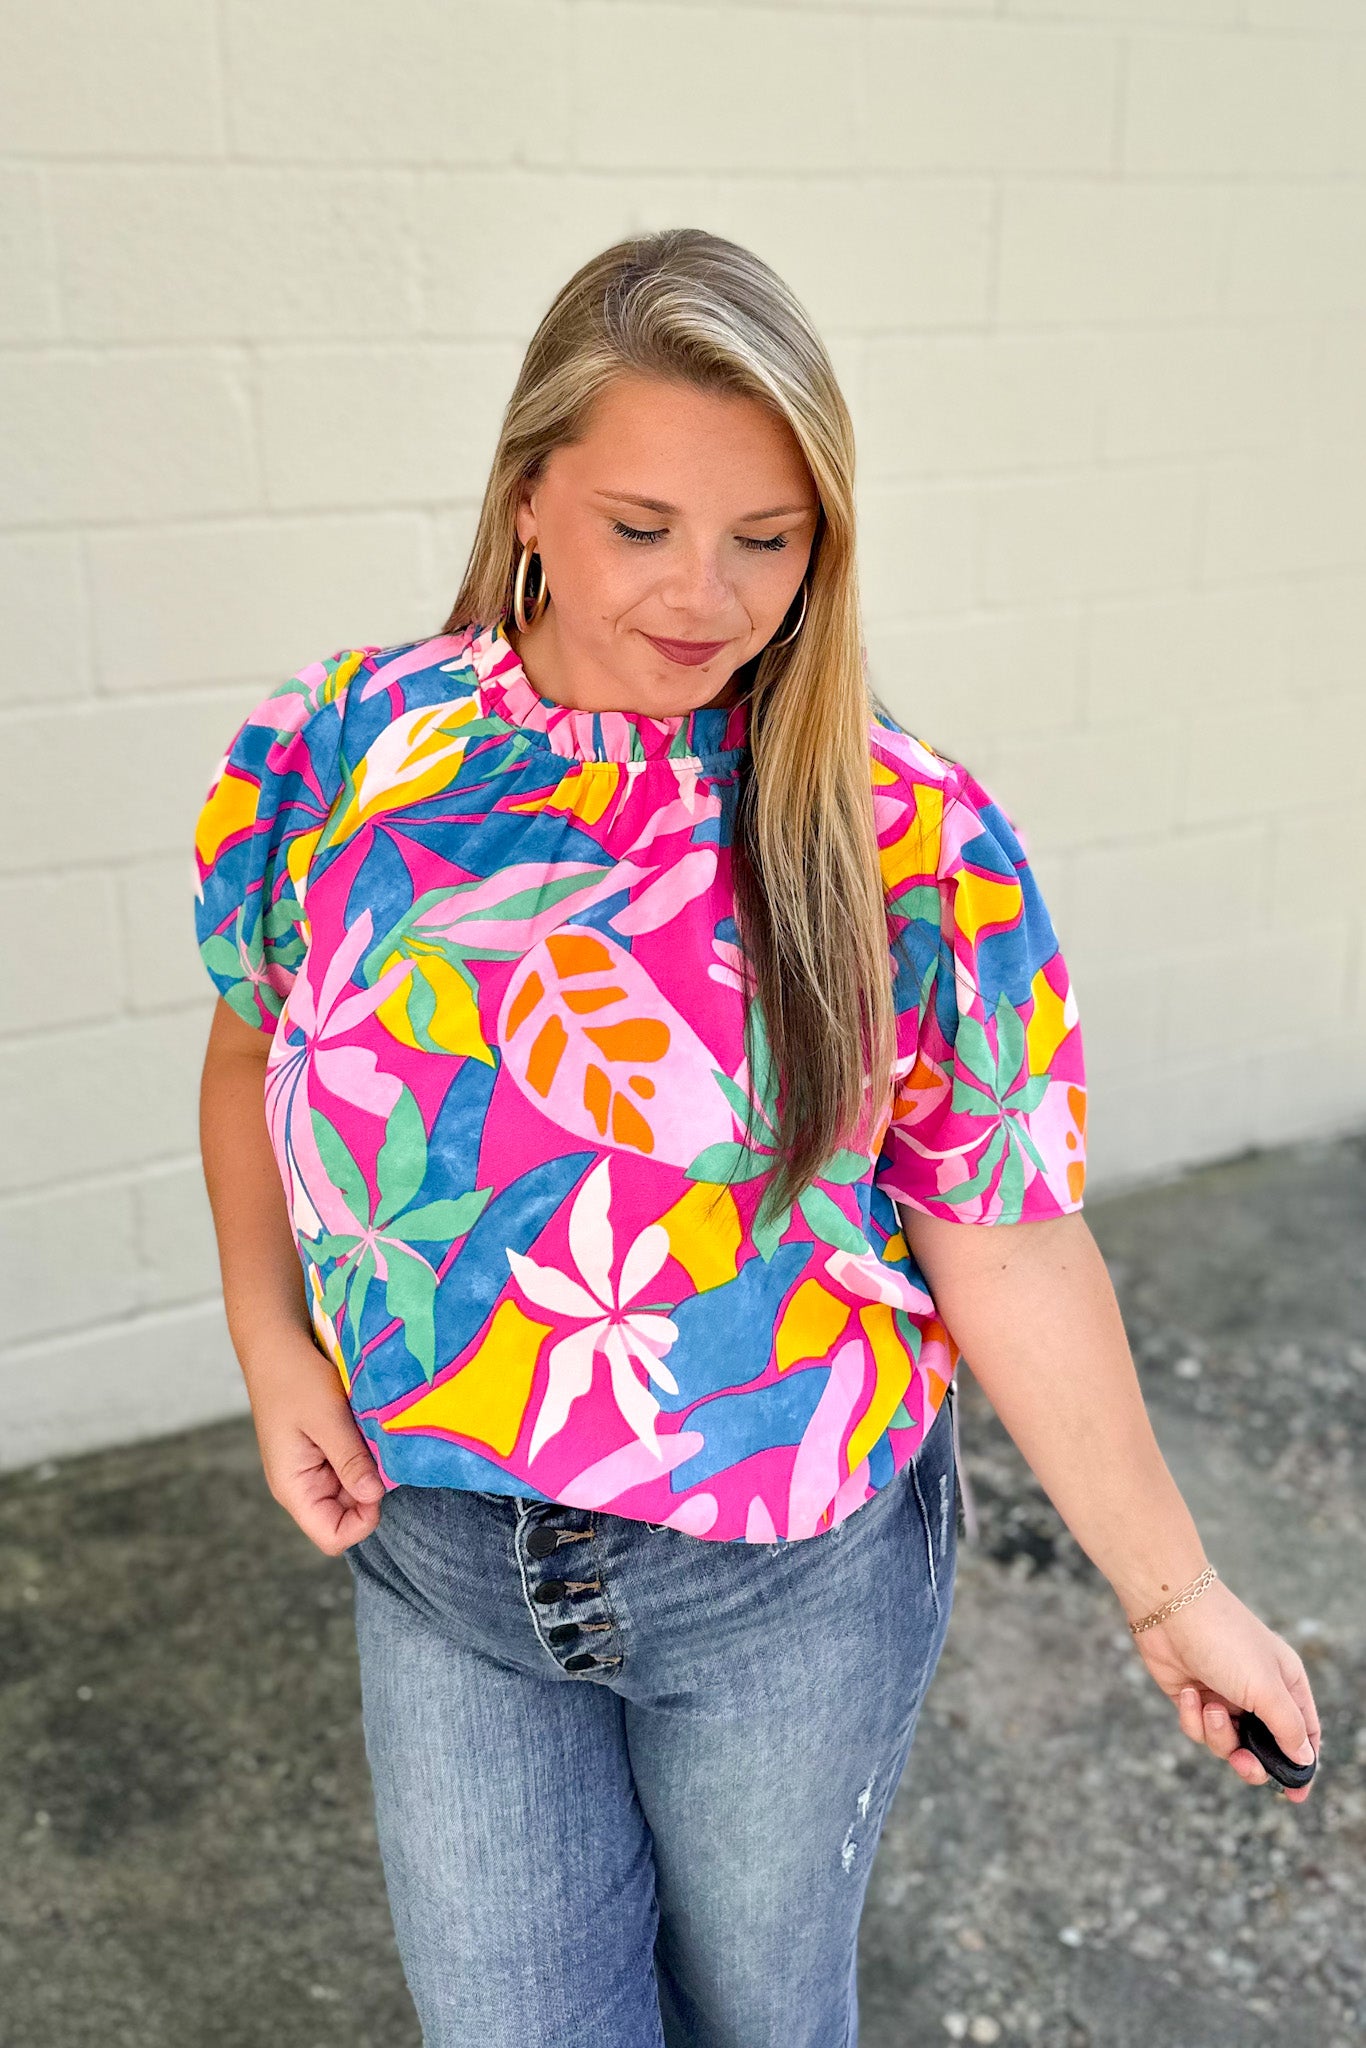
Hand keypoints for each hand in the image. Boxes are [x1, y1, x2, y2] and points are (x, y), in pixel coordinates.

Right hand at [243, 1329, 386, 1556]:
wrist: (276, 1345)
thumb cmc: (295, 1378)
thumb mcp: (327, 1418)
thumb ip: (349, 1460)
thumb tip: (374, 1497)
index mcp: (293, 1487)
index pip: (332, 1537)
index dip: (362, 1521)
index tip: (379, 1484)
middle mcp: (301, 1486)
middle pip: (346, 1517)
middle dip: (370, 1493)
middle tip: (380, 1455)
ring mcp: (312, 1470)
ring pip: (352, 1492)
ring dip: (369, 1472)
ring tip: (372, 1439)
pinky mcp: (322, 1452)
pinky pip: (351, 1469)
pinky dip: (365, 1456)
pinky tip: (368, 1431)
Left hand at [1130, 1579, 1320, 1802]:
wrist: (1169, 1609)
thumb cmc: (1226, 1640)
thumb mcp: (1266, 1688)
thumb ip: (1288, 1727)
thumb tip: (1305, 1760)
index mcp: (1286, 1684)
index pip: (1304, 1734)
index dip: (1301, 1765)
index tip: (1295, 1795)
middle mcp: (1257, 1692)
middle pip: (1263, 1748)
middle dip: (1252, 1762)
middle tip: (1242, 1762)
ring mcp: (1223, 1695)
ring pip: (1226, 1743)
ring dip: (1217, 1734)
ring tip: (1209, 1707)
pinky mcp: (1192, 1697)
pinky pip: (1197, 1728)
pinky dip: (1192, 1718)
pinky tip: (1188, 1693)